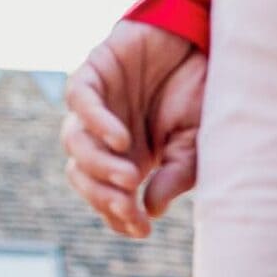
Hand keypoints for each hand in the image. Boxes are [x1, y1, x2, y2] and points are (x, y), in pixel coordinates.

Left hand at [62, 22, 206, 237]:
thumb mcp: (196, 147)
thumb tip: (154, 210)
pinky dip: (98, 124)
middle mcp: (105, 138)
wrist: (200, 47)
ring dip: (99, 167)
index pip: (108, 198)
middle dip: (104, 198)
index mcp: (128, 160)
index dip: (119, 217)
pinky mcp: (93, 73)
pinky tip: (121, 140)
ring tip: (130, 178)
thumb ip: (175, 177)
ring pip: (76, 144)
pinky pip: (82, 101)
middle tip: (131, 210)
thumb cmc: (198, 98)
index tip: (142, 229)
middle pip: (83, 176)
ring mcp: (96, 107)